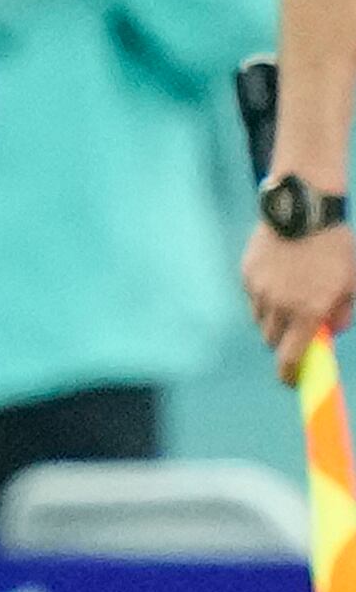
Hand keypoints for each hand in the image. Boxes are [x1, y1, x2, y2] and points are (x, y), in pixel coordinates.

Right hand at [247, 222, 354, 379]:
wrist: (302, 210)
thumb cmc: (336, 248)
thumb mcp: (353, 284)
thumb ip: (343, 314)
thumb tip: (329, 331)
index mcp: (307, 311)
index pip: (290, 356)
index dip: (289, 374)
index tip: (291, 381)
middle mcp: (278, 305)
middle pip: (272, 340)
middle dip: (284, 341)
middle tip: (298, 330)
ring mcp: (259, 289)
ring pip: (261, 319)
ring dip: (273, 319)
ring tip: (289, 299)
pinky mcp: (246, 273)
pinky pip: (253, 297)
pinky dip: (265, 297)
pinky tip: (279, 278)